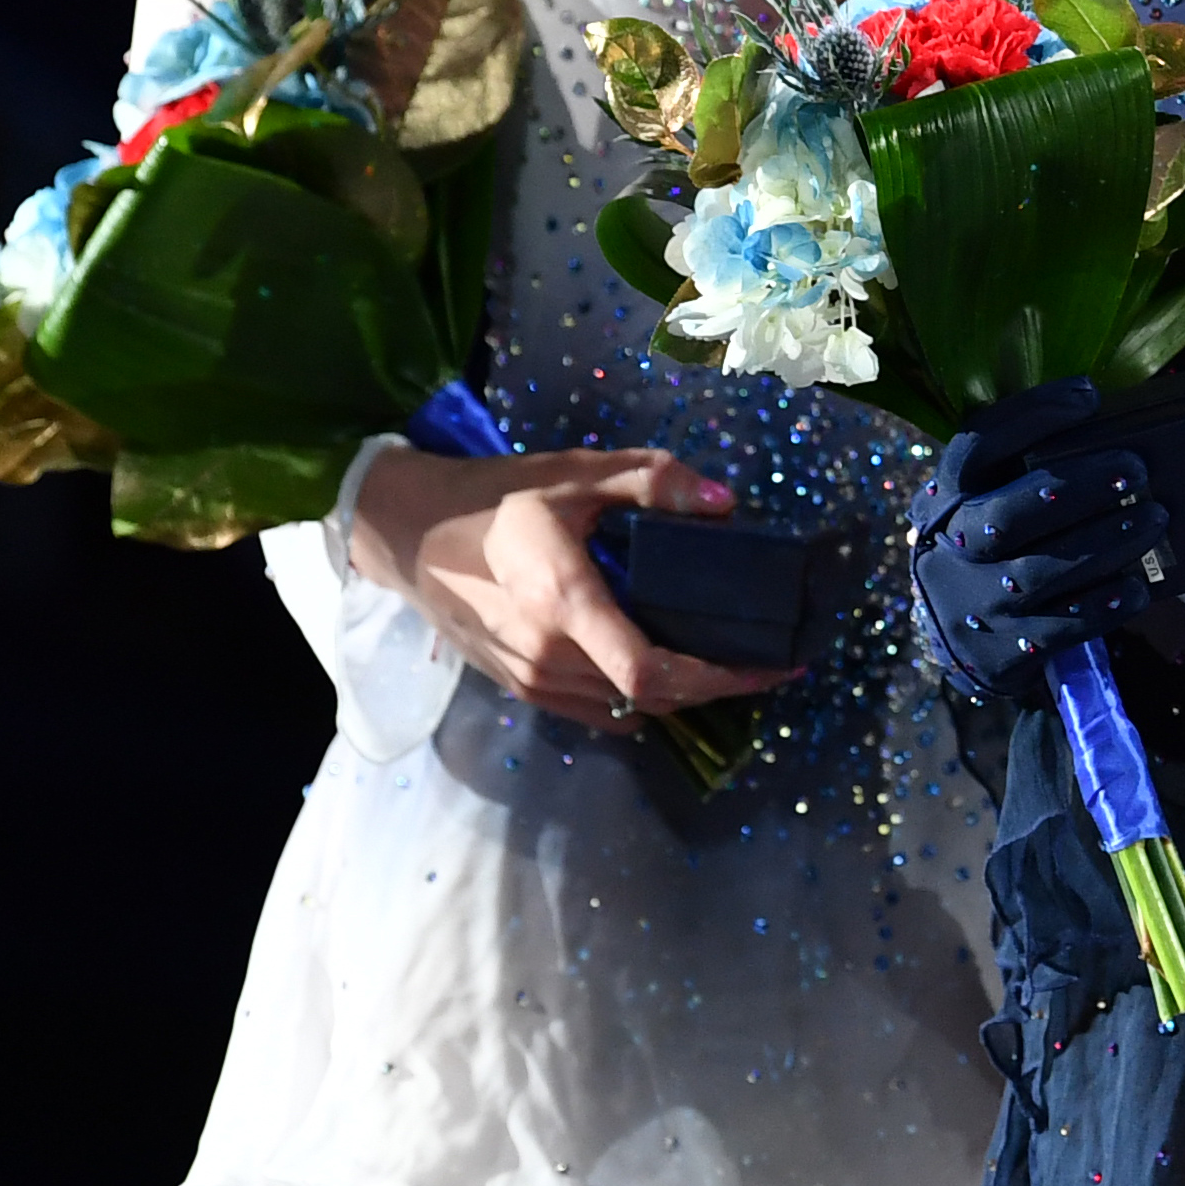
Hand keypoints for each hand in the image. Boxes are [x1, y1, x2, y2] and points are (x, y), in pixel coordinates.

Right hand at [344, 443, 794, 722]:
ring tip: (723, 664)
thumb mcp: (577, 474)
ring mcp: (532, 680)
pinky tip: (665, 671)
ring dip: (680, 695)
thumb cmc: (498, 500)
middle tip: (763, 664)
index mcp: (565, 603)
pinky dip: (638, 700)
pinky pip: (595, 711)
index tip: (772, 667)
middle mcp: (549, 655)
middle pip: (650, 697)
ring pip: (624, 709)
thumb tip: (724, 500)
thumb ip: (652, 482)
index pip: (650, 671)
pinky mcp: (521, 689)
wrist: (412, 536)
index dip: (719, 679)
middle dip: (715, 687)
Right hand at [904, 383, 1165, 700]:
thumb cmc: (997, 545)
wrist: (962, 635)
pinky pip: (1060, 629)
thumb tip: (1105, 416)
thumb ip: (1031, 464)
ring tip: (1156, 519)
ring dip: (1106, 542)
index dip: (1031, 417)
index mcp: (945, 498)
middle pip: (1007, 515)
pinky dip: (1104, 605)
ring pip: (1040, 573)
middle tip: (1136, 469)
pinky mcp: (999, 654)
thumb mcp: (993, 498)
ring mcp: (971, 606)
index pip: (976, 446)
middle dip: (1078, 488)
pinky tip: (1137, 587)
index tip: (1088, 396)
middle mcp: (948, 550)